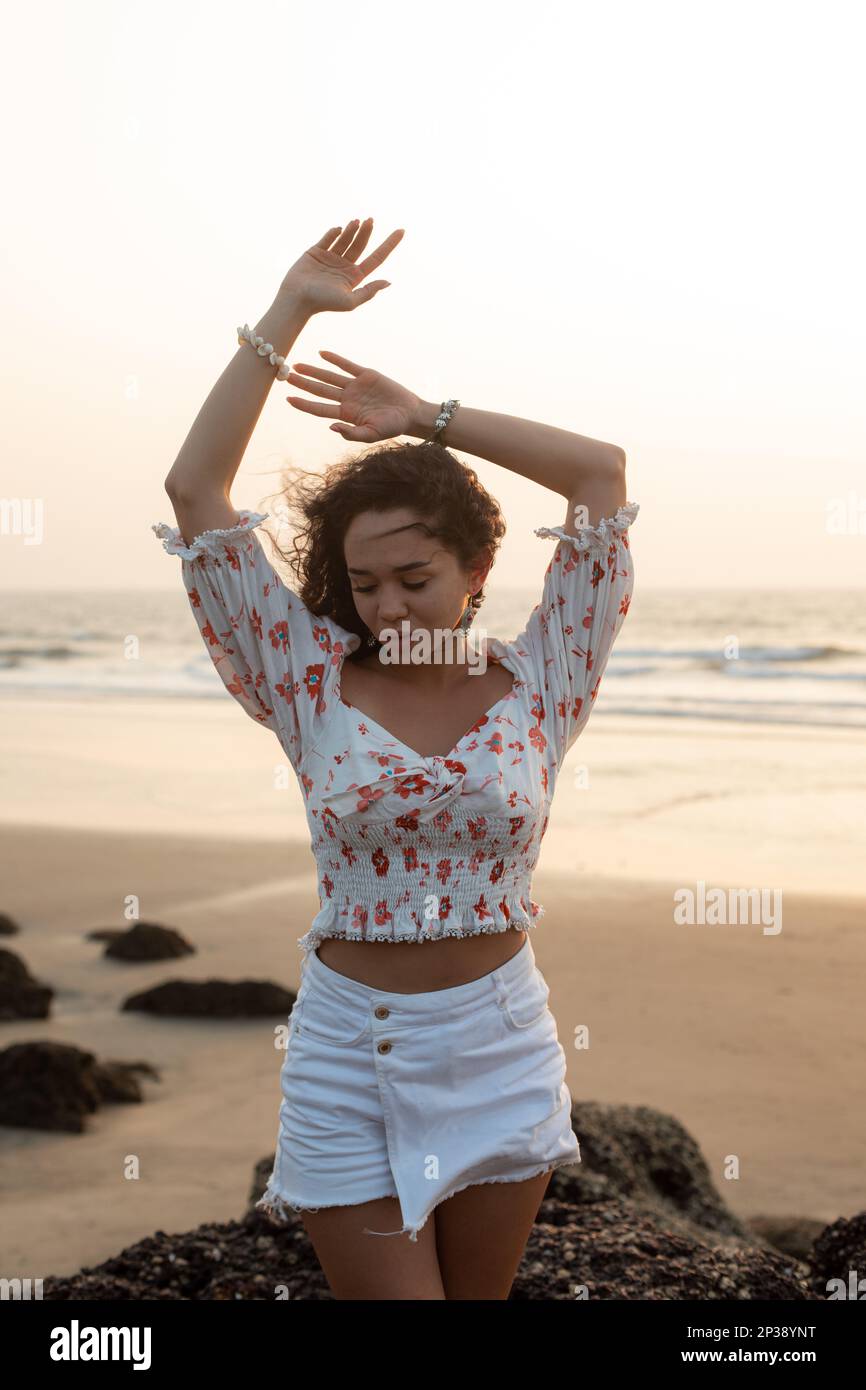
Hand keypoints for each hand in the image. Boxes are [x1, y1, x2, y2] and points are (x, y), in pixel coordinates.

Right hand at [279, 217, 403, 314]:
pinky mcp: (315, 252)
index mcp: (354, 277)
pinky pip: (327, 239)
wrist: (297, 299)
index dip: (389, 245)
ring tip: (357, 222)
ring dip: (352, 230)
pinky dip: (334, 232)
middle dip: (367, 232)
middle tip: (371, 220)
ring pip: (345, 239)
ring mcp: (330, 258)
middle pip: (361, 245)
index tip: (402, 231)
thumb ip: (368, 292)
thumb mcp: (350, 301)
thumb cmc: (323, 302)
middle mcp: (344, 266)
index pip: (376, 258)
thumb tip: (388, 282)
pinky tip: (339, 229)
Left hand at [285, 350, 421, 443]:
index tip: (288, 398)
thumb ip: (352, 433)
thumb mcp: (372, 435)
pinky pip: (347, 365)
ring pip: (329, 377)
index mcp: (346, 414)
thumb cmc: (392, 427)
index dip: (303, 404)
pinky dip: (335, 359)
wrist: (410, 413)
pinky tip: (322, 353)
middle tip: (286, 376)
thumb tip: (331, 427)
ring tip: (296, 365)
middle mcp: (347, 399)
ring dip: (313, 371)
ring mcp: (355, 386)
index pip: (319, 408)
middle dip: (303, 384)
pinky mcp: (366, 375)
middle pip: (320, 390)